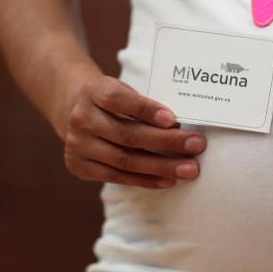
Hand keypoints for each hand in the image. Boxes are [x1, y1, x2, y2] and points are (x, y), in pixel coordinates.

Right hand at [61, 75, 206, 188]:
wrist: (76, 111)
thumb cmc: (114, 101)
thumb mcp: (125, 91)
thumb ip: (147, 105)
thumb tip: (182, 125)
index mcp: (93, 92)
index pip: (118, 100)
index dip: (146, 110)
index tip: (173, 119)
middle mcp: (81, 118)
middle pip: (127, 134)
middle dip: (167, 142)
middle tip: (197, 145)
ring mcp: (77, 144)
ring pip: (125, 159)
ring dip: (162, 166)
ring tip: (189, 169)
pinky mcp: (79, 166)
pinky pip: (117, 177)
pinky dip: (146, 179)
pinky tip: (169, 180)